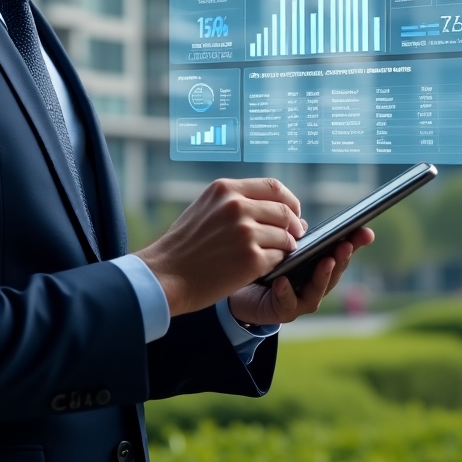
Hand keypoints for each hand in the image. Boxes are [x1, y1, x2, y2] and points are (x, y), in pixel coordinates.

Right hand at [136, 178, 304, 317]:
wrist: (165, 275)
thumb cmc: (184, 245)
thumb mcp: (205, 207)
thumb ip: (234, 201)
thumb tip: (273, 206)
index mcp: (226, 189)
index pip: (273, 186)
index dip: (289, 200)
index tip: (294, 211)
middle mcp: (237, 206)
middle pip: (283, 211)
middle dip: (294, 224)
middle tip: (296, 235)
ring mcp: (245, 233)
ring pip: (285, 236)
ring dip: (287, 246)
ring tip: (281, 252)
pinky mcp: (251, 259)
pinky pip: (278, 257)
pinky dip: (277, 262)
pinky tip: (266, 266)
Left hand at [227, 226, 374, 325]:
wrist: (242, 294)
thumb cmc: (266, 267)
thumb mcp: (281, 248)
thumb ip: (294, 238)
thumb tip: (300, 224)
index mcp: (318, 265)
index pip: (339, 252)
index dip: (354, 243)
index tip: (366, 232)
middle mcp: (315, 284)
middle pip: (334, 271)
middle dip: (342, 257)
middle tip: (345, 244)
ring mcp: (302, 300)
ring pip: (317, 290)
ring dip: (323, 275)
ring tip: (326, 261)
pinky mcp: (283, 311)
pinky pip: (286, 303)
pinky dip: (286, 292)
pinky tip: (282, 281)